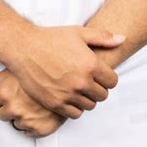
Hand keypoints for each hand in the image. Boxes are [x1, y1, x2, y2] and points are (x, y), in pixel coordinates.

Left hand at [0, 68, 65, 137]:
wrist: (67, 77)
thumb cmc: (41, 68)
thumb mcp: (16, 68)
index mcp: (4, 92)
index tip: (6, 93)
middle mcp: (14, 107)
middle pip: (1, 114)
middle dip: (9, 106)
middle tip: (22, 96)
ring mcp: (26, 120)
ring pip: (15, 122)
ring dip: (22, 114)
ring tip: (32, 101)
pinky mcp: (39, 129)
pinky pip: (28, 131)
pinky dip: (33, 123)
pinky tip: (38, 110)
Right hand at [3, 25, 124, 118]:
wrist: (25, 48)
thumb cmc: (51, 39)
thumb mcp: (79, 32)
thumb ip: (103, 37)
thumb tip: (122, 39)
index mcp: (90, 64)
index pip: (112, 81)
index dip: (108, 77)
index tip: (100, 73)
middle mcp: (81, 82)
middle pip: (102, 95)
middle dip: (98, 87)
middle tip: (89, 79)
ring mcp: (68, 94)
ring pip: (90, 105)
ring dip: (87, 97)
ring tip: (79, 86)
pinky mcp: (56, 103)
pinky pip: (75, 113)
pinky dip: (75, 106)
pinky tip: (70, 94)